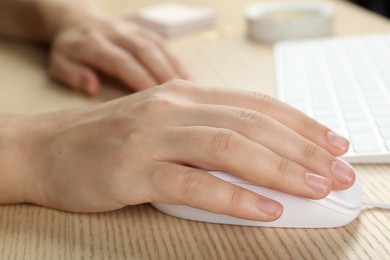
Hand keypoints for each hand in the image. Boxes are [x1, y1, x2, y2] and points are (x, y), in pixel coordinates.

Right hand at [11, 80, 353, 220]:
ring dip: (278, 169)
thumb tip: (256, 153)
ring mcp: (151, 137)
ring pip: (228, 147)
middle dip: (301, 148)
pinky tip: (264, 208)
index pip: (254, 104)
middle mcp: (171, 108)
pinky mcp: (133, 169)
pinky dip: (233, 196)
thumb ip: (204, 131)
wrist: (45, 149)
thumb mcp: (162, 123)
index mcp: (182, 94)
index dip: (299, 122)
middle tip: (336, 171)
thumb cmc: (107, 139)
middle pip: (250, 124)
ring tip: (314, 188)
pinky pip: (193, 182)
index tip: (331, 142)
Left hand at [48, 17, 189, 95]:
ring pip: (158, 48)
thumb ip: (72, 74)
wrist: (77, 21)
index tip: (155, 100)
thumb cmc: (70, 49)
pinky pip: (163, 46)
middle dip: (163, 76)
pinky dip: (177, 63)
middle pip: (145, 53)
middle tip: (180, 100)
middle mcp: (116, 33)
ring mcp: (132, 30)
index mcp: (93, 43)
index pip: (121, 62)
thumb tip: (92, 87)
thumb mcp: (58, 63)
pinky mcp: (143, 31)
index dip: (140, 79)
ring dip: (176, 69)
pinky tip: (189, 79)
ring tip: (191, 92)